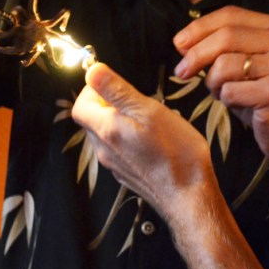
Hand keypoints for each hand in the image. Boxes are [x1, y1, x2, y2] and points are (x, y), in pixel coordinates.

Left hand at [72, 63, 215, 218]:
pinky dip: (128, 138)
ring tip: (147, 120)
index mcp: (106, 130)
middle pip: (91, 120)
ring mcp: (114, 165)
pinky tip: (151, 140)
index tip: (114, 85)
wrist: (189, 197)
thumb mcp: (149, 110)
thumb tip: (92, 71)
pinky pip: (118, 150)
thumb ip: (117, 90)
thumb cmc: (176, 153)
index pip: (79, 106)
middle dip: (107, 105)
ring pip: (105, 135)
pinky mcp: (127, 174)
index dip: (92, 91)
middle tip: (136, 101)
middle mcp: (104, 150)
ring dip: (119, 121)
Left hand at [172, 6, 268, 163]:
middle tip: (181, 72)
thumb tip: (181, 42)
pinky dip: (225, 100)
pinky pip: (230, 90)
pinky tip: (238, 104)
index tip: (179, 43)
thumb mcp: (241, 67)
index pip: (231, 15)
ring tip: (222, 93)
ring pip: (224, 64)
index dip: (200, 27)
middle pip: (226, 35)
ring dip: (213, 83)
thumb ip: (218, 49)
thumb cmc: (262, 99)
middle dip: (196, 54)